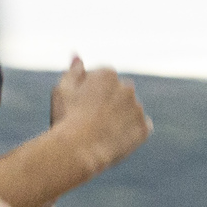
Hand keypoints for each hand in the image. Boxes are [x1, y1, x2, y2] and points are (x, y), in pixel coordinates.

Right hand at [51, 58, 150, 172]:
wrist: (78, 150)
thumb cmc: (66, 119)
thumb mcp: (62, 90)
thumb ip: (72, 72)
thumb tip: (77, 56)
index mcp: (107, 74)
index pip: (101, 80)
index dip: (88, 95)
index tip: (78, 108)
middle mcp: (127, 87)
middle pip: (118, 94)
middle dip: (108, 103)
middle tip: (90, 121)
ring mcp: (137, 108)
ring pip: (129, 111)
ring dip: (119, 118)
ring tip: (101, 134)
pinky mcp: (144, 128)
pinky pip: (140, 128)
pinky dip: (130, 133)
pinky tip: (114, 139)